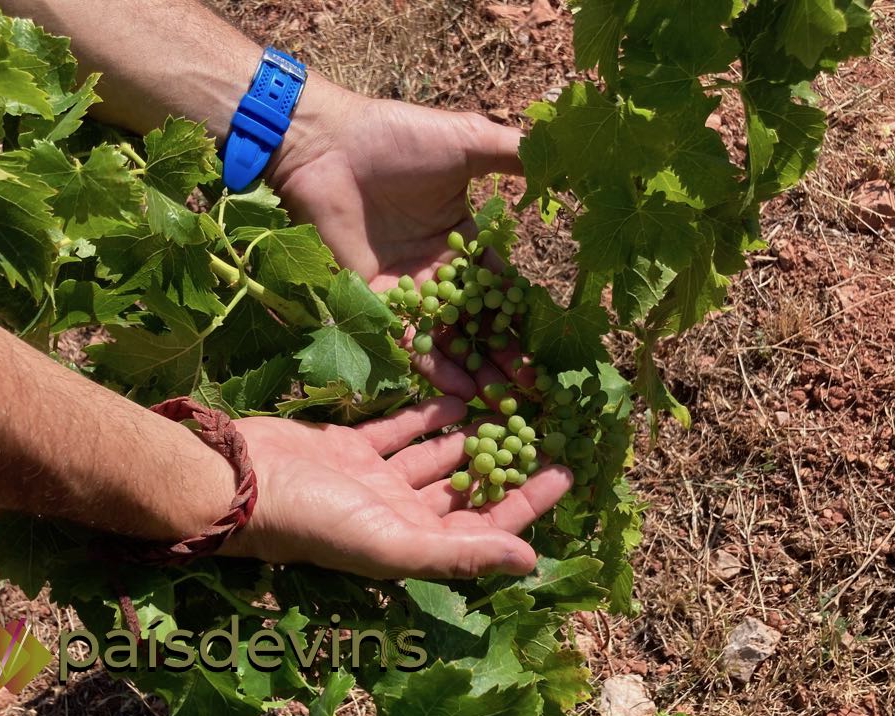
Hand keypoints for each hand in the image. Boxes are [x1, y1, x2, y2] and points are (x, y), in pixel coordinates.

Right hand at [218, 397, 571, 578]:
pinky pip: (399, 429)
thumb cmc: (314, 522)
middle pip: (466, 490)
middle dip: (505, 462)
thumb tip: (529, 561)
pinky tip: (457, 391)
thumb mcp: (391, 545)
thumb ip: (461, 554)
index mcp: (414, 545)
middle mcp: (399, 517)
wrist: (238, 483)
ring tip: (509, 402)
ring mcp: (373, 482)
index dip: (528, 502)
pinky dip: (426, 413)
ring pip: (435, 457)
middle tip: (545, 426)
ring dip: (470, 434)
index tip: (567, 470)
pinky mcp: (350, 449)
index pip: (486, 526)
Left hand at [271, 86, 534, 405]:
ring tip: (500, 398)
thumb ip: (515, 155)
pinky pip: (407, 341)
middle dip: (502, 356)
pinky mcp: (371, 302)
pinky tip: (460, 389)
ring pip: (445, 339)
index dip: (522, 317)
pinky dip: (432, 366)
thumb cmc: (397, 139)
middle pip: (475, 324)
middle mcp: (434, 270)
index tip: (547, 346)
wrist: (326, 146)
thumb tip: (568, 162)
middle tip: (530, 388)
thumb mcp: (468, 143)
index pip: (498, 288)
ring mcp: (402, 290)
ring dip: (472, 369)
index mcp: (460, 240)